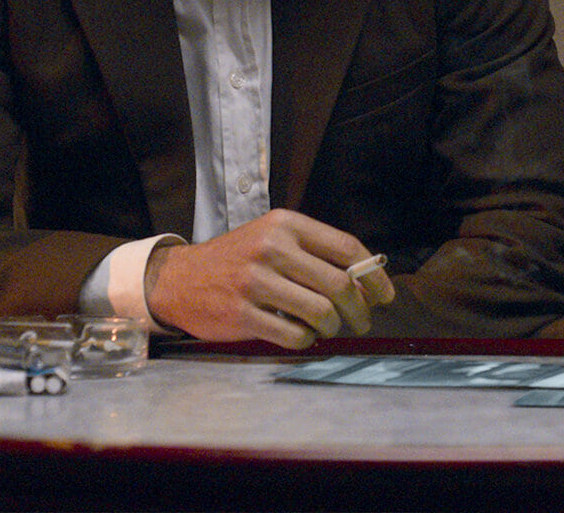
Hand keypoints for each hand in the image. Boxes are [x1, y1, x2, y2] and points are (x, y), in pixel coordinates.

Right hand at [143, 209, 395, 348]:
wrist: (178, 279)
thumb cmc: (236, 260)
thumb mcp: (272, 239)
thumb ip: (313, 253)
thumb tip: (364, 282)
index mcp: (285, 224)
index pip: (346, 247)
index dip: (373, 274)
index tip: (385, 294)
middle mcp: (271, 248)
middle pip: (339, 284)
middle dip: (360, 308)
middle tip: (363, 320)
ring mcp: (255, 282)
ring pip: (321, 312)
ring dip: (334, 327)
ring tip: (330, 328)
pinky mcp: (243, 315)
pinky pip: (295, 335)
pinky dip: (307, 339)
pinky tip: (302, 333)